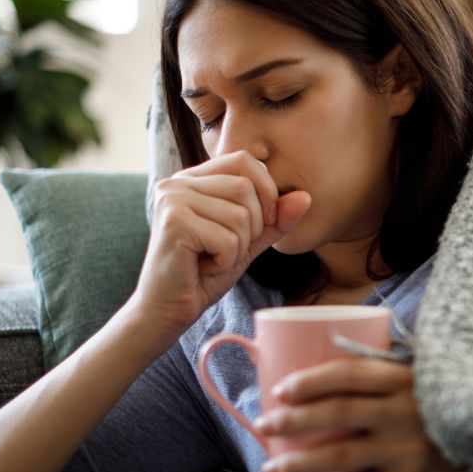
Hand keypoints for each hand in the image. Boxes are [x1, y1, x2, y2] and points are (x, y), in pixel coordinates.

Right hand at [131, 151, 310, 332]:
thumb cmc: (204, 274)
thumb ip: (275, 220)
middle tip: (224, 250)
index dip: (265, 191)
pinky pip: (228, 239)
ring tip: (211, 259)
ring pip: (240, 216)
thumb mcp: (247, 242)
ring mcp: (173, 199)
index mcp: (194, 178)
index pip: (245, 161)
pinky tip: (202, 268)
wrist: (167, 310)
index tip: (259, 224)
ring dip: (237, 248)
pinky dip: (225, 261)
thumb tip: (306, 197)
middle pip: (246, 188)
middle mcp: (178, 181)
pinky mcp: (173, 223)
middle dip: (251, 228)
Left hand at [255, 358, 466, 471]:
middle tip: (264, 425)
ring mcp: (409, 449)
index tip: (281, 389)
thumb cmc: (451, 409)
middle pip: (337, 413)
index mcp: (407, 379)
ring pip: (342, 457)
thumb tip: (332, 363)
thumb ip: (390, 373)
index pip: (349, 374)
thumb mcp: (427, 380)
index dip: (311, 380)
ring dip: (300, 463)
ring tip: (272, 468)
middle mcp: (405, 411)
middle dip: (293, 420)